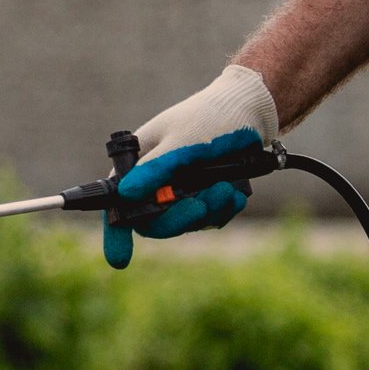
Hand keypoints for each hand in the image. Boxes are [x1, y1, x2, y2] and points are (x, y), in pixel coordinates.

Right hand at [104, 63, 279, 268]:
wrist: (251, 111)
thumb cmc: (211, 117)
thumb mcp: (183, 141)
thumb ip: (155, 169)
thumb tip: (124, 194)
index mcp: (139, 163)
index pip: (119, 202)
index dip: (116, 230)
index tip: (119, 258)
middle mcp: (155, 180)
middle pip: (155, 221)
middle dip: (181, 216)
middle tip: (202, 203)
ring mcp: (181, 189)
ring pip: (186, 222)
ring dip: (209, 209)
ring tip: (226, 187)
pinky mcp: (204, 195)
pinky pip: (209, 219)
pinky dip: (222, 209)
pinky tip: (234, 192)